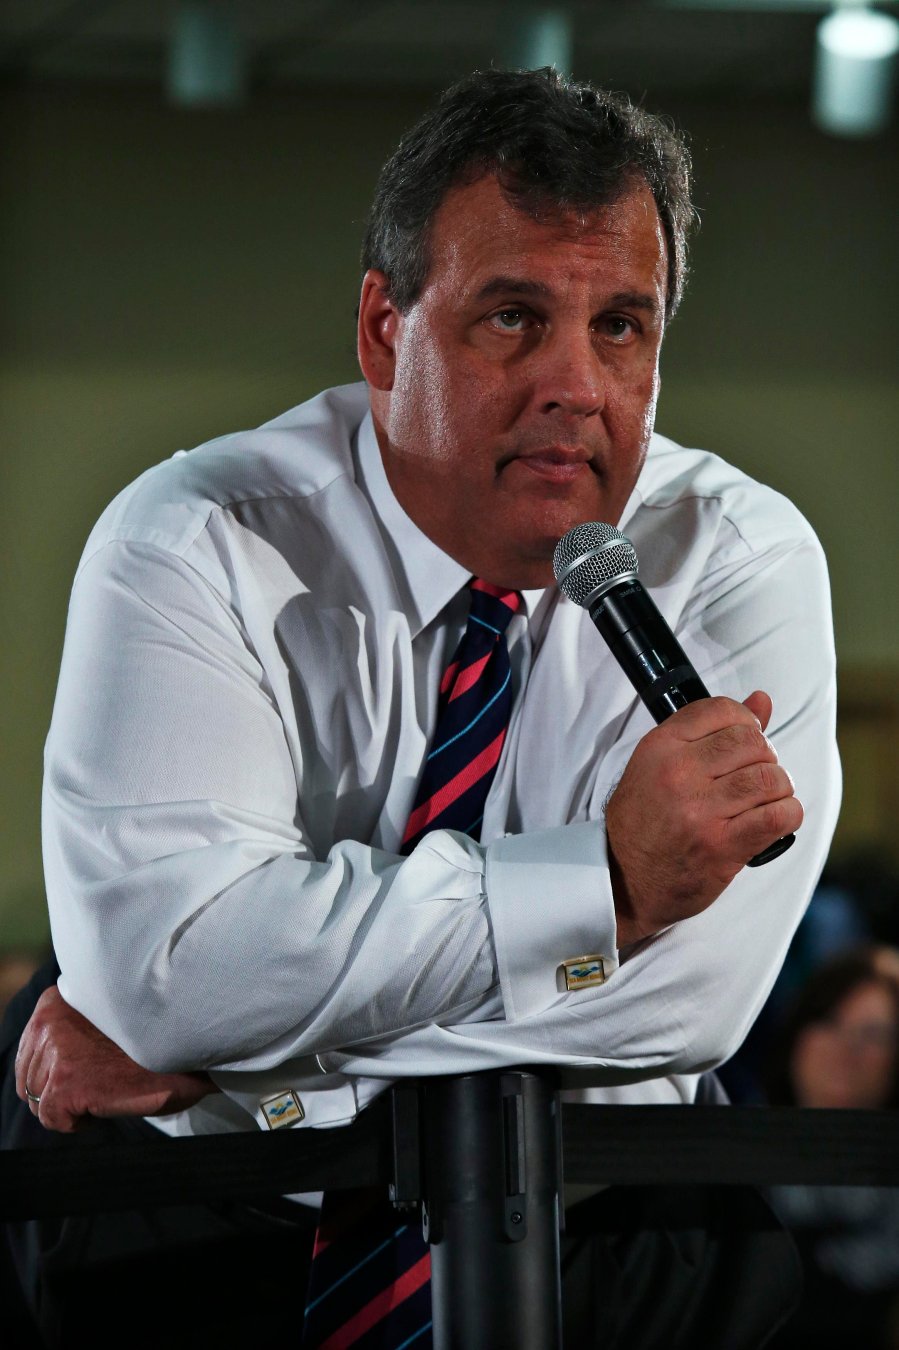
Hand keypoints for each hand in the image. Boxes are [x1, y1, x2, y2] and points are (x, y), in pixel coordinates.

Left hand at [15, 984, 214, 1132]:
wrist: (186, 1051)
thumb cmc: (153, 1036)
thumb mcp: (103, 1016)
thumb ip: (71, 1025)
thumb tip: (51, 1055)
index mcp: (55, 999)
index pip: (30, 1046)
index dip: (55, 1066)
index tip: (83, 1069)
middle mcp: (49, 1020)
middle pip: (29, 1075)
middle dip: (59, 1087)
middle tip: (98, 1082)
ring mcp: (56, 1052)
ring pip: (37, 1098)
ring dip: (68, 1103)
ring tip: (103, 1090)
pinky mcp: (66, 1083)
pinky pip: (51, 1117)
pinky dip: (74, 1121)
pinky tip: (102, 1105)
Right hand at [606, 690, 802, 945]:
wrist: (624, 880)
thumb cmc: (643, 822)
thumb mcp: (659, 765)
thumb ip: (709, 731)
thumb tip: (761, 700)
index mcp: (660, 747)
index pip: (721, 709)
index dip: (746, 722)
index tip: (745, 742)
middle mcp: (678, 773)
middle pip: (753, 743)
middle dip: (766, 758)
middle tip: (755, 777)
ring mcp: (700, 810)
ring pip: (771, 778)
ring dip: (778, 790)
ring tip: (763, 801)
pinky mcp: (722, 845)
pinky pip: (779, 815)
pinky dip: (787, 815)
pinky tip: (772, 821)